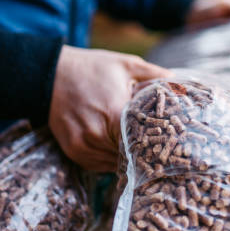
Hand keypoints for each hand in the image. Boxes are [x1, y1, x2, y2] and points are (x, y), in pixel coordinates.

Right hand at [48, 47, 171, 171]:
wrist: (51, 74)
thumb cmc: (92, 68)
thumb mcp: (125, 65)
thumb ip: (154, 74)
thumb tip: (178, 80)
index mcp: (114, 114)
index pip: (142, 142)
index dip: (156, 144)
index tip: (167, 144)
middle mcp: (97, 134)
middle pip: (129, 155)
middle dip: (142, 152)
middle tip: (157, 151)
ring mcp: (83, 145)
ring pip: (114, 163)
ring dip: (125, 158)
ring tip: (138, 153)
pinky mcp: (73, 150)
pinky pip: (98, 165)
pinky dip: (109, 160)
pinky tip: (117, 150)